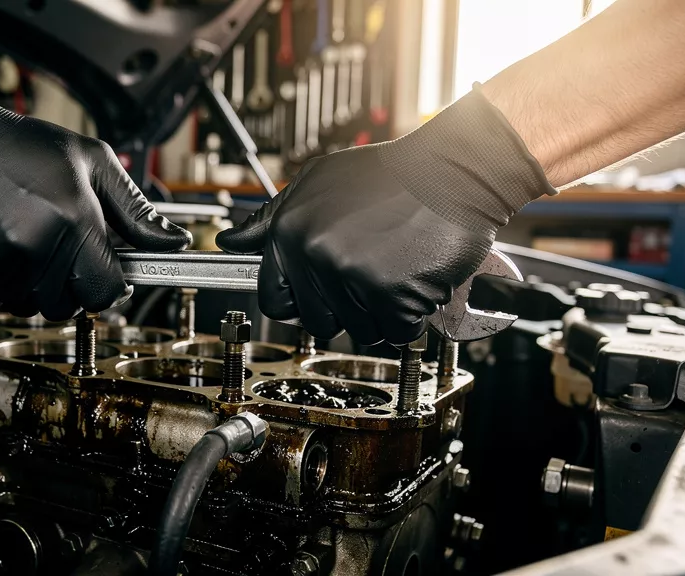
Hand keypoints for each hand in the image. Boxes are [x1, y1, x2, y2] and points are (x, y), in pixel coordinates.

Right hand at [0, 56, 190, 318]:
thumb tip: (173, 241)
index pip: (106, 291)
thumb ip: (136, 209)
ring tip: (27, 243)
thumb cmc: (21, 146)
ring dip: (34, 286)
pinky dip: (1, 285)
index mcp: (74, 219)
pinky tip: (0, 248)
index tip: (103, 271)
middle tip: (60, 248)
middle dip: (71, 284)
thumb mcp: (93, 162)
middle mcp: (35, 245)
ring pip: (31, 306)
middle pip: (68, 304)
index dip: (108, 284)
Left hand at [217, 89, 553, 344]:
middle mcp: (313, 253)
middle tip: (371, 277)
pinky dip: (413, 316)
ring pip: (360, 331)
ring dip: (383, 313)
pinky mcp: (389, 291)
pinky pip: (398, 331)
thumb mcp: (318, 181)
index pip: (272, 298)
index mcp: (290, 230)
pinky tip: (416, 280)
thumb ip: (272, 217)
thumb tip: (231, 241)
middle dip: (346, 310)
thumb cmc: (391, 173)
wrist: (453, 168)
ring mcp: (350, 274)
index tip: (317, 299)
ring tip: (397, 270)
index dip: (298, 304)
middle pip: (318, 323)